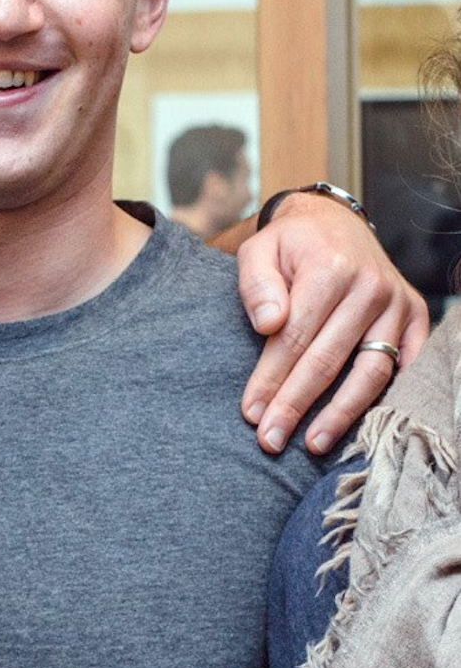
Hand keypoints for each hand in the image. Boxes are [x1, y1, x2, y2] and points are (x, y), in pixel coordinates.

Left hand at [236, 190, 427, 454]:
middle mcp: (371, 288)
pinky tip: (361, 424)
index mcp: (330, 269)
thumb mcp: (258, 250)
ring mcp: (398, 304)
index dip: (272, 379)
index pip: (295, 337)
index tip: (251, 412)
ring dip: (341, 413)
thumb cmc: (289, 245)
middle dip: (296, 405)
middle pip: (329, 360)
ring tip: (313, 443)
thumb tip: (269, 325)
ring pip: (371, 371)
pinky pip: (405, 366)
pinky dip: (385, 398)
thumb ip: (257, 286)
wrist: (334, 223)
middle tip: (271, 440)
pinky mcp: (416, 317)